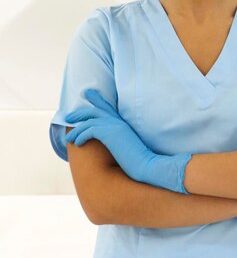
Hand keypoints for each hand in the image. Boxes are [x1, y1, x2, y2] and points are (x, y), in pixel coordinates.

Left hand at [64, 88, 192, 193]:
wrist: (146, 164)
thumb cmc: (138, 160)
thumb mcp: (127, 146)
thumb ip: (118, 140)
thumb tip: (111, 143)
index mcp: (123, 123)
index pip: (108, 106)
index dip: (97, 99)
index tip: (88, 93)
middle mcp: (118, 121)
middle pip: (95, 110)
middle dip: (79, 113)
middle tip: (68, 117)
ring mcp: (114, 126)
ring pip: (89, 121)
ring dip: (76, 130)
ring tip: (69, 139)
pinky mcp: (109, 133)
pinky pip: (90, 130)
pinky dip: (81, 136)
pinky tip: (78, 143)